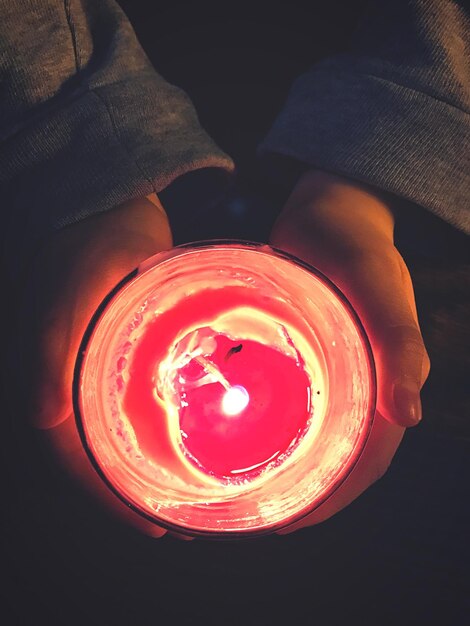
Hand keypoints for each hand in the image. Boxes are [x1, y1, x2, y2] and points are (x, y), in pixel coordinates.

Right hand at [21, 193, 174, 537]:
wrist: (116, 202)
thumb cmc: (95, 240)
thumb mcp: (75, 287)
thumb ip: (50, 346)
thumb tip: (39, 417)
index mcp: (51, 374)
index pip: (70, 458)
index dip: (106, 499)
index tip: (153, 527)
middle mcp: (70, 381)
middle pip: (96, 458)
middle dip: (132, 496)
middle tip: (180, 522)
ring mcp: (95, 369)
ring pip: (116, 436)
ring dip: (147, 470)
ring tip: (189, 495)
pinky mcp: (120, 354)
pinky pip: (135, 404)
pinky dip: (157, 432)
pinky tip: (188, 441)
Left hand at [270, 170, 430, 531]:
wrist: (329, 210)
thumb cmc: (357, 246)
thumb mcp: (378, 289)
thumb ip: (399, 345)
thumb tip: (410, 416)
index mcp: (387, 383)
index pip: (367, 463)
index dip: (333, 500)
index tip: (285, 522)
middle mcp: (362, 386)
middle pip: (338, 460)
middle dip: (303, 494)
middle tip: (253, 514)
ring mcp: (335, 373)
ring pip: (314, 437)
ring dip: (286, 467)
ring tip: (241, 487)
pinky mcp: (308, 356)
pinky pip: (293, 404)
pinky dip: (271, 428)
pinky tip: (237, 435)